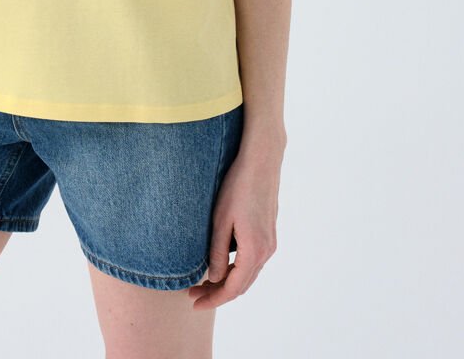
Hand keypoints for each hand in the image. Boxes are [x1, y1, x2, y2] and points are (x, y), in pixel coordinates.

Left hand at [186, 144, 280, 310]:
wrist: (261, 161)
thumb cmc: (237, 187)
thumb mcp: (221, 220)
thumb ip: (218, 252)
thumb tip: (215, 279)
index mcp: (255, 251)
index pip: (233, 288)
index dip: (213, 299)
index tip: (194, 303)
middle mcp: (267, 251)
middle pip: (242, 285)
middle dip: (217, 293)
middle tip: (193, 294)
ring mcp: (270, 243)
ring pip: (248, 274)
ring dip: (227, 282)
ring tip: (203, 282)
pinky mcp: (269, 233)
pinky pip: (252, 261)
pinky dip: (237, 270)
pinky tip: (221, 264)